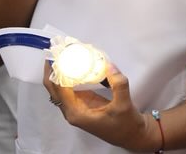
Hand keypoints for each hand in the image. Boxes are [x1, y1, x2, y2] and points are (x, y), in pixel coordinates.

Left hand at [43, 61, 159, 150]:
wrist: (132, 136)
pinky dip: (71, 75)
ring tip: (64, 52)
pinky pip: (72, 88)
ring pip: (61, 87)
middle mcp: (72, 110)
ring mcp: (77, 107)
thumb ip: (118, 84)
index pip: (58, 89)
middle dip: (53, 68)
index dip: (55, 71)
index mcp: (76, 112)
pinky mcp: (84, 104)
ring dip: (61, 71)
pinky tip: (76, 64)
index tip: (57, 53)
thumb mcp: (123, 104)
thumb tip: (109, 64)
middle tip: (57, 48)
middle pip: (54, 87)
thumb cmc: (125, 124)